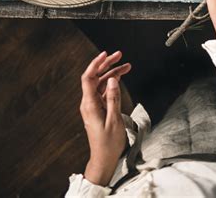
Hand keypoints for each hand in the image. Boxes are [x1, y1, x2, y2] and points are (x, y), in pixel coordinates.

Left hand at [80, 50, 130, 186]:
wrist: (103, 160)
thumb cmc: (108, 144)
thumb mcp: (114, 120)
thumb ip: (113, 98)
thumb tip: (112, 80)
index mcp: (89, 104)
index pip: (89, 78)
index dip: (96, 64)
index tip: (105, 54)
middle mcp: (89, 103)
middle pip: (96, 77)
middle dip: (107, 64)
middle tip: (119, 55)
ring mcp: (93, 106)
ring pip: (101, 84)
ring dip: (112, 74)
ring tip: (126, 66)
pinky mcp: (98, 109)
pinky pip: (103, 92)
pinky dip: (112, 84)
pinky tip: (120, 79)